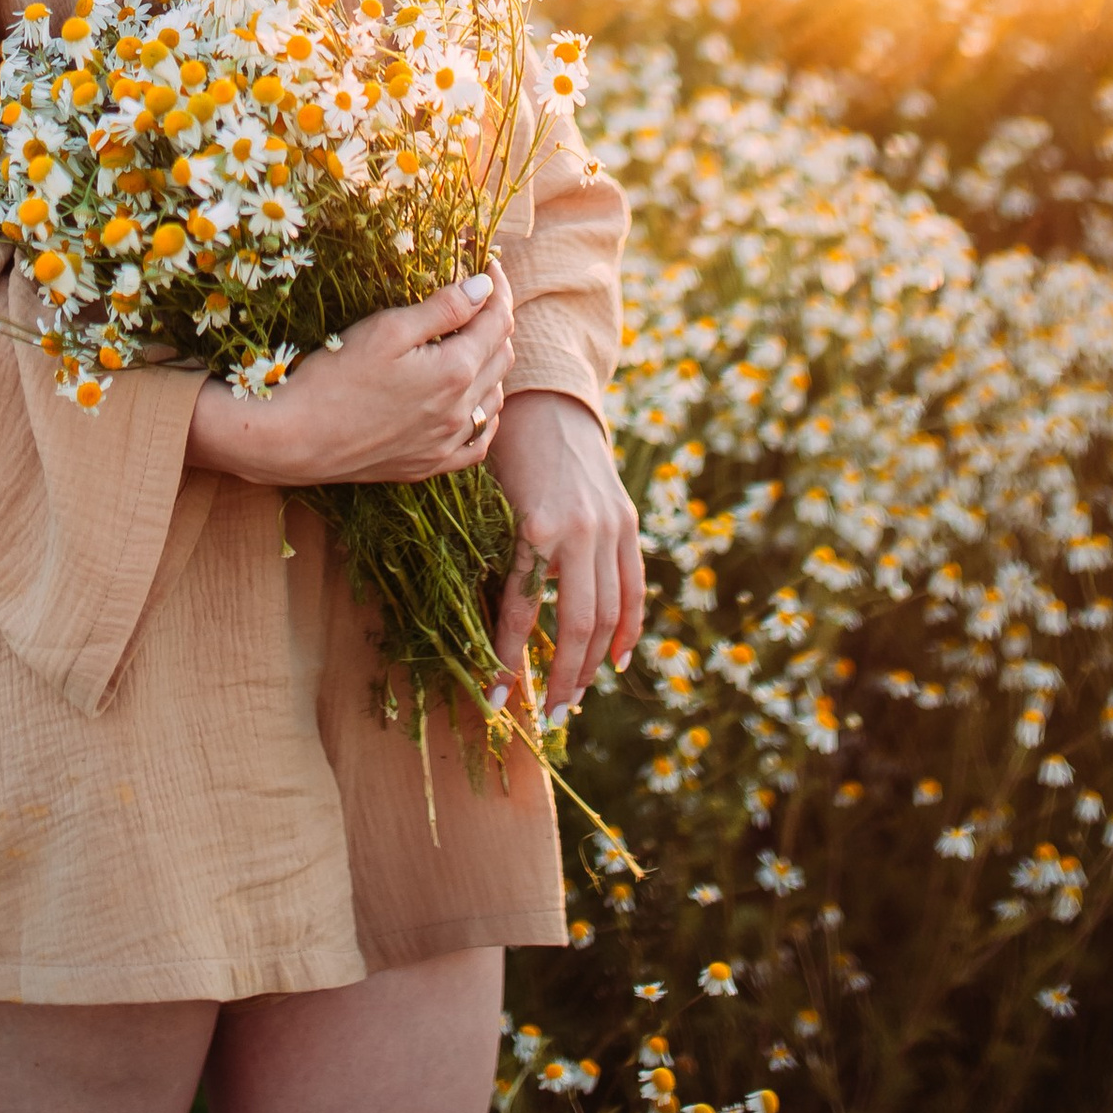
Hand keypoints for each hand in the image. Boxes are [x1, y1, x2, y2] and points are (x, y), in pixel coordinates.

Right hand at [183, 268, 514, 487]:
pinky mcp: (429, 464)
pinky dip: (484, 416)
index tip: (490, 266)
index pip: (496, 321)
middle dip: (496, 322)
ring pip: (494, 398)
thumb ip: (443, 308)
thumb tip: (485, 287)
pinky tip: (474, 403)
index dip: (497, 289)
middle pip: (501, 357)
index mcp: (454, 371)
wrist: (297, 439)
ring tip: (472, 342)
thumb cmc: (335, 376)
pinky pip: (478, 442)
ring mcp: (446, 443)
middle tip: (478, 298)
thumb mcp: (388, 329)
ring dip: (492, 366)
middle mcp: (460, 411)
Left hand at [490, 392, 645, 724]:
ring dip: (594, 661)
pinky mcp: (627, 521)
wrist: (547, 400)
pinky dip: (628, 626)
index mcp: (537, 526)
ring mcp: (610, 527)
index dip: (508, 659)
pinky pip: (633, 586)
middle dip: (563, 674)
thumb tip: (479, 624)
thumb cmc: (500, 448)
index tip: (495, 696)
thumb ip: (491, 554)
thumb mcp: (486, 498)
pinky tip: (618, 658)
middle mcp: (580, 531)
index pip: (523, 611)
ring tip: (576, 696)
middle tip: (551, 712)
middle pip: (576, 624)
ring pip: (609, 612)